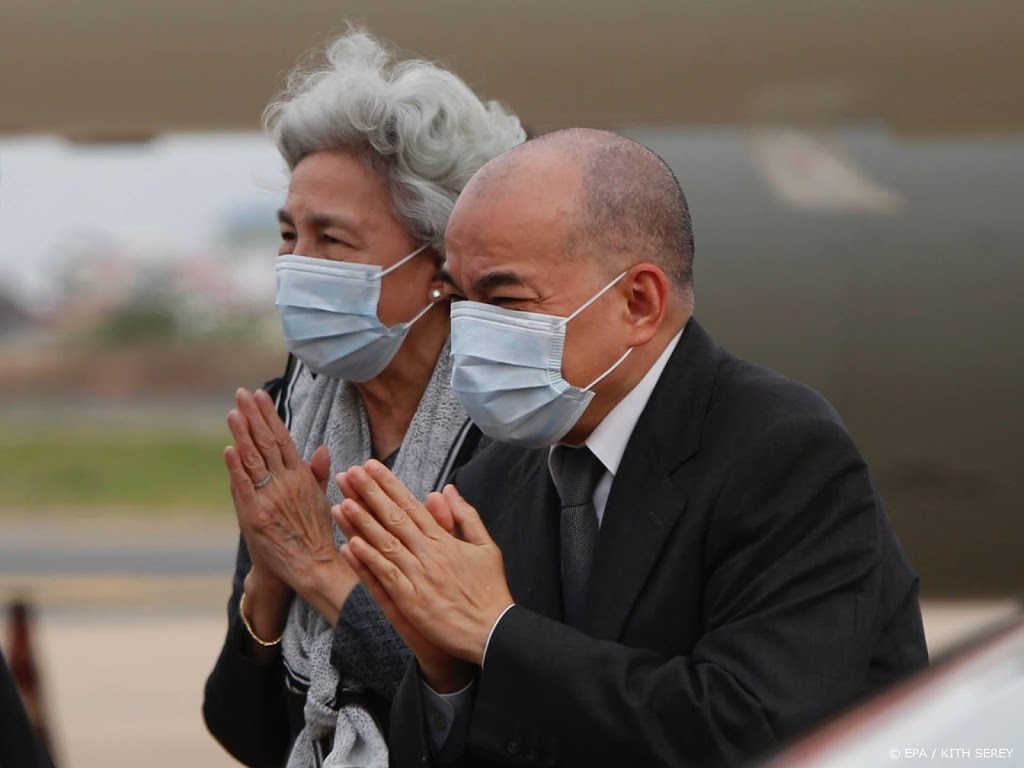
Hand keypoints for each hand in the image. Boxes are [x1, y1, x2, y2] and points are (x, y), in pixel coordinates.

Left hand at [225, 388, 356, 625]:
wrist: (313, 566)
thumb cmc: (316, 534)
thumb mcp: (321, 499)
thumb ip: (316, 473)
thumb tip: (320, 448)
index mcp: (302, 476)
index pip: (283, 438)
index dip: (270, 416)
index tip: (260, 395)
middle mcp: (287, 483)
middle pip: (267, 443)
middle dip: (253, 416)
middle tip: (242, 394)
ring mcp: (270, 498)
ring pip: (254, 460)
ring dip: (242, 434)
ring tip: (233, 412)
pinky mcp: (255, 516)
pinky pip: (244, 487)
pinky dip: (235, 468)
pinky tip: (229, 449)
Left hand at [334, 460, 513, 668]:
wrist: (493, 630)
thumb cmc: (490, 590)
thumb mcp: (486, 546)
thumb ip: (465, 516)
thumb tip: (448, 490)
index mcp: (444, 540)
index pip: (411, 506)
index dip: (389, 485)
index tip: (371, 467)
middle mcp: (429, 554)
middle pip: (395, 518)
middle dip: (370, 494)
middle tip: (351, 473)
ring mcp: (419, 577)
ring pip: (386, 544)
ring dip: (363, 523)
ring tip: (343, 502)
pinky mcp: (412, 601)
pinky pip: (387, 576)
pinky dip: (369, 560)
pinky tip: (352, 545)